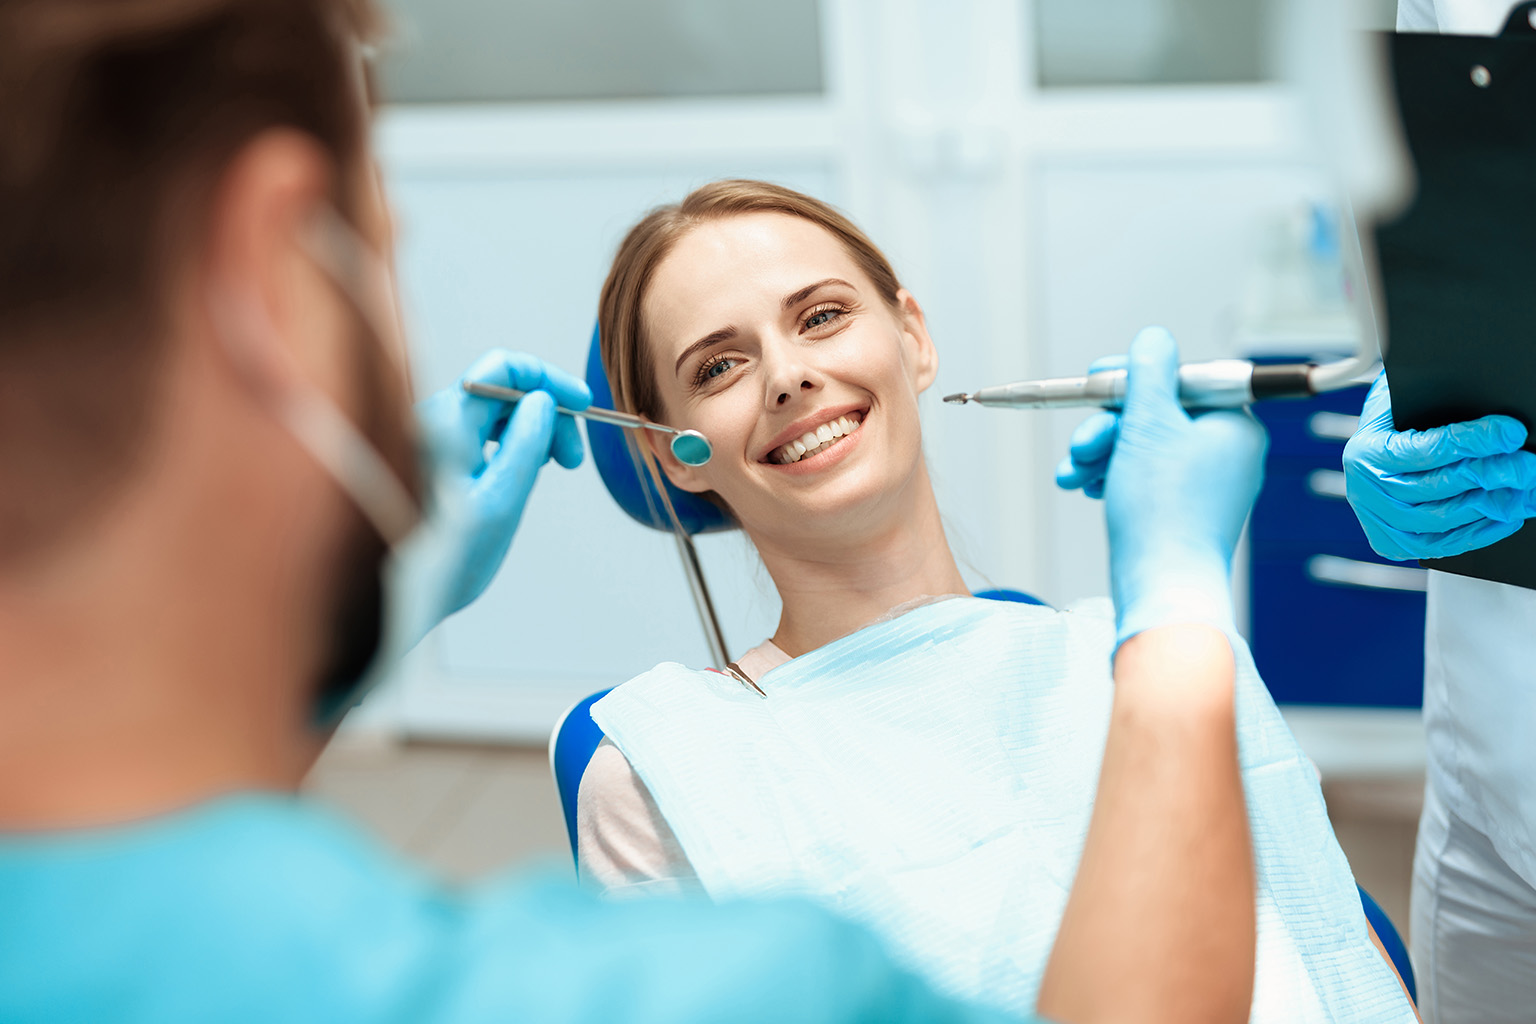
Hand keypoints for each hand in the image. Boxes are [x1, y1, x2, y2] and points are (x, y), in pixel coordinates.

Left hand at [415, 349, 590, 619]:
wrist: (397, 601)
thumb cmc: (444, 560)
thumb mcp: (500, 503)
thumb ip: (525, 446)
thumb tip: (542, 401)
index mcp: (446, 424)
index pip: (501, 368)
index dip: (547, 378)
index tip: (582, 405)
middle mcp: (434, 423)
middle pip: (501, 389)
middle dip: (546, 412)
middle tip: (572, 460)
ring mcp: (432, 442)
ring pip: (494, 413)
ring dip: (532, 431)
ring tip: (554, 467)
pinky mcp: (435, 462)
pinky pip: (481, 434)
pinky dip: (511, 445)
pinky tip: (525, 472)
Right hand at [1056, 327, 1267, 647]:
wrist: (1162, 588)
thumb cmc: (1163, 509)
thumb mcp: (1150, 422)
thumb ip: (1149, 371)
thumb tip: (1153, 338)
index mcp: (1233, 423)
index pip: (1179, 378)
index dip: (1131, 379)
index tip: (1095, 382)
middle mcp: (1225, 451)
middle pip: (1154, 413)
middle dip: (1107, 425)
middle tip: (1082, 443)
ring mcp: (1203, 483)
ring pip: (1140, 445)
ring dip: (1099, 452)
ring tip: (1074, 474)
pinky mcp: (1180, 510)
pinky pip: (1140, 476)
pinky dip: (1109, 476)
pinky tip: (1085, 487)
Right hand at [1343, 373, 1535, 561]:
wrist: (1373, 454)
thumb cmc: (1396, 421)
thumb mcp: (1404, 403)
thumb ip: (1435, 401)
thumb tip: (1487, 407)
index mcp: (1366, 453)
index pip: (1429, 449)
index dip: (1474, 441)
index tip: (1511, 433)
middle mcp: (1365, 491)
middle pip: (1438, 487)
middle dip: (1492, 474)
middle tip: (1527, 465)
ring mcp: (1378, 521)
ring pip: (1441, 519)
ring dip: (1491, 504)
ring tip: (1525, 490)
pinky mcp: (1393, 543)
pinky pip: (1441, 545)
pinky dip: (1479, 532)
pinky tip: (1507, 515)